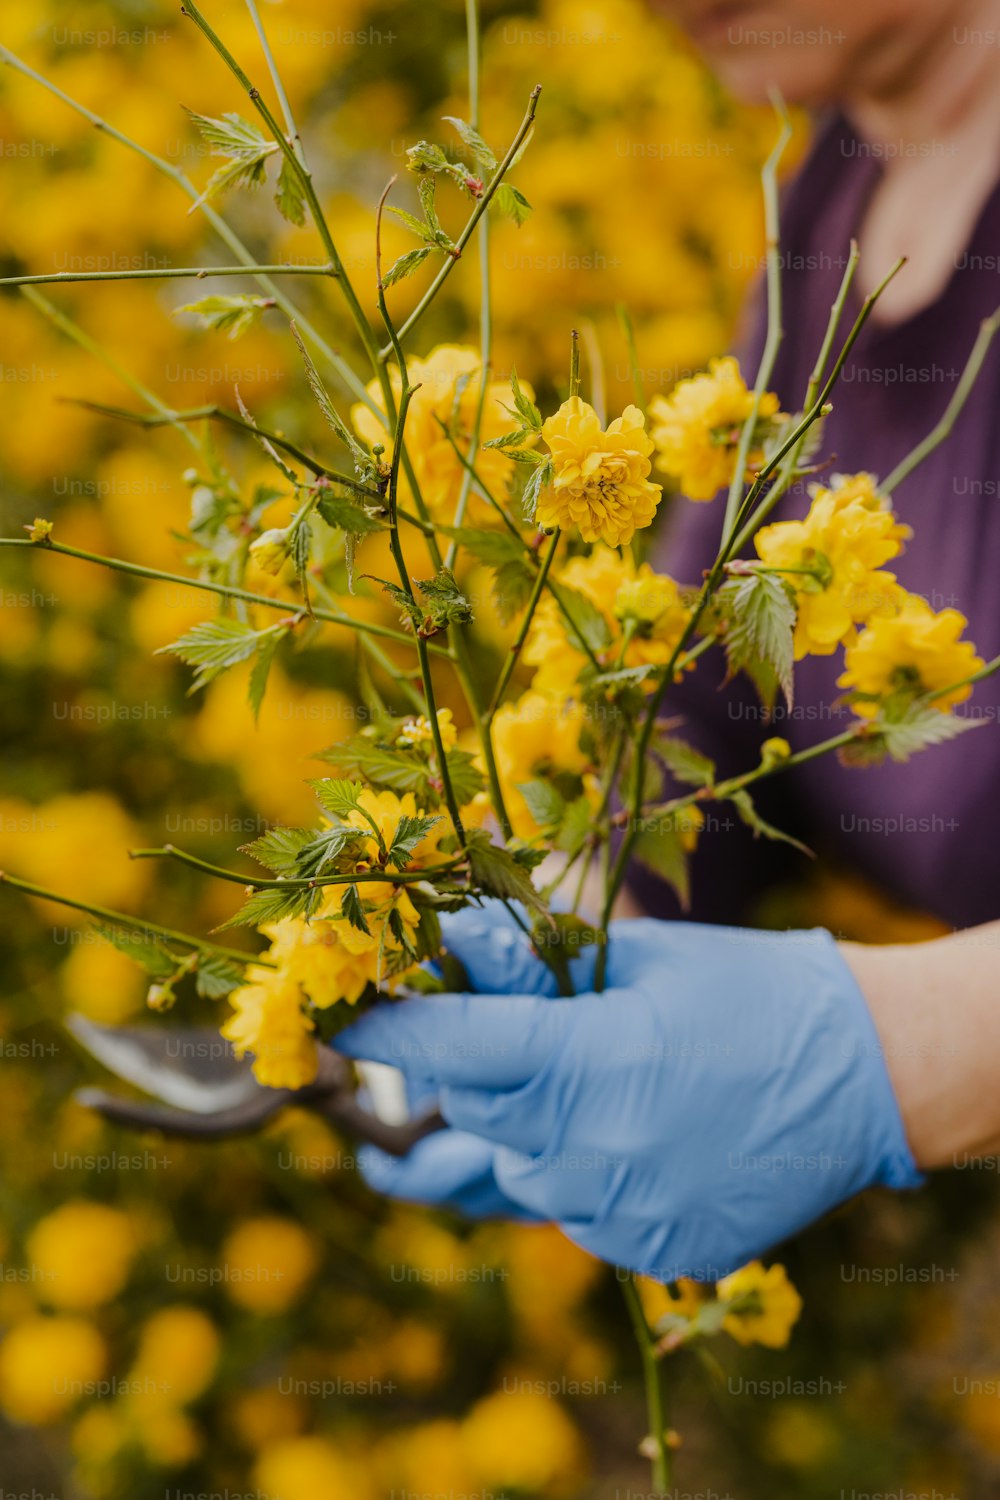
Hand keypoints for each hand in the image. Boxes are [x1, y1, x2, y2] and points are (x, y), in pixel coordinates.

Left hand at [337, 907, 920, 1278]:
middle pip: (478, 1116)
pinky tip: (627, 1132)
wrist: (864, 1074)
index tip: (348, 1024)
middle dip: (478, 1074)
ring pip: (522, 1171)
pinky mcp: (650, 1250)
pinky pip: (574, 1214)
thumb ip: (531, 962)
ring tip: (594, 1081)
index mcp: (586, 1060)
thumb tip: (449, 942)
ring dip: (531, 1128)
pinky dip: (579, 1172)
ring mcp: (621, 1214)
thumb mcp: (635, 958)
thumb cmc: (746, 990)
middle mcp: (592, 1152)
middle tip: (510, 1034)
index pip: (451, 1049)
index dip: (392, 1033)